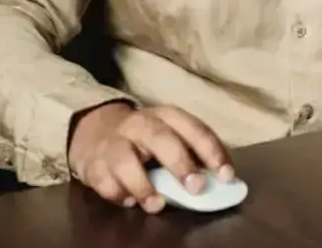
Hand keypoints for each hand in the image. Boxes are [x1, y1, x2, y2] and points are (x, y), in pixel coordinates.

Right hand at [67, 101, 233, 213]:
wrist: (95, 130)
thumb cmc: (145, 139)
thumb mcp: (170, 135)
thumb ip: (193, 154)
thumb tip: (221, 181)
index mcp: (167, 116)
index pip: (194, 129)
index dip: (212, 152)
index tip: (227, 176)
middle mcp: (141, 124)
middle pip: (161, 138)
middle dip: (181, 163)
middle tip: (196, 187)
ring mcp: (115, 143)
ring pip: (126, 160)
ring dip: (144, 185)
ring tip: (157, 205)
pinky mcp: (94, 164)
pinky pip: (105, 181)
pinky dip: (118, 194)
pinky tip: (130, 201)